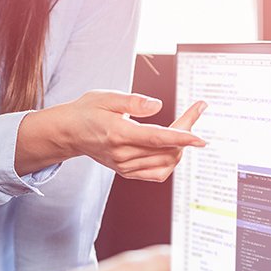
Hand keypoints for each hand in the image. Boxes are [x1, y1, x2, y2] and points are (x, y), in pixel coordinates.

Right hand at [19, 91, 205, 181]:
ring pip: (165, 163)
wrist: (69, 132)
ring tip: (184, 128)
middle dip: (186, 132)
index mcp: (118, 134)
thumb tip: (158, 105)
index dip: (181, 138)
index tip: (201, 137)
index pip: (156, 139)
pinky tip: (172, 147)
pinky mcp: (127, 172)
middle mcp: (122, 154)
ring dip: (180, 147)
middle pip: (166, 149)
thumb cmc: (87, 111)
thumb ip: (133, 102)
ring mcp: (125, 166)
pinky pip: (157, 173)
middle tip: (195, 111)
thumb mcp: (106, 97)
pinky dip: (170, 161)